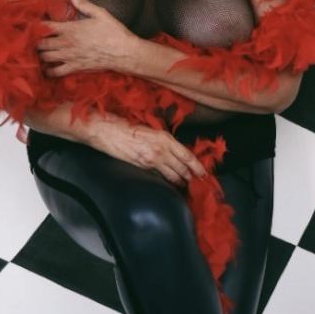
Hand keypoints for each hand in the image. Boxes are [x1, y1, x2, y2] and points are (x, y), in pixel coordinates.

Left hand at [36, 0, 138, 74]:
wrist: (124, 52)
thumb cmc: (113, 32)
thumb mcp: (100, 13)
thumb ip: (83, 4)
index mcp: (70, 28)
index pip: (45, 26)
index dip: (35, 26)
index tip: (32, 25)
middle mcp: (66, 43)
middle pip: (40, 44)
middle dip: (35, 42)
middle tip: (33, 41)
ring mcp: (69, 57)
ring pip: (44, 58)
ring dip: (39, 55)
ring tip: (38, 53)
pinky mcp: (74, 68)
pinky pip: (55, 72)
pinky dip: (48, 71)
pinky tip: (46, 69)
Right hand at [88, 118, 208, 185]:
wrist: (111, 132)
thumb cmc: (129, 128)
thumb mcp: (152, 130)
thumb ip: (165, 141)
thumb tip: (175, 151)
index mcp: (165, 138)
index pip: (187, 155)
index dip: (197, 166)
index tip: (203, 173)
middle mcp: (161, 150)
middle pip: (182, 168)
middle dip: (190, 177)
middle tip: (196, 182)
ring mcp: (152, 160)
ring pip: (173, 175)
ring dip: (180, 181)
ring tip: (185, 185)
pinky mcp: (143, 167)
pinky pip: (160, 177)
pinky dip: (167, 181)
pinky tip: (170, 184)